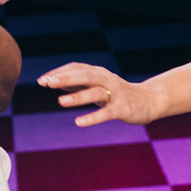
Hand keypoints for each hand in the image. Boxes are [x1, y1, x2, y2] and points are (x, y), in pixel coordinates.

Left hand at [38, 63, 157, 126]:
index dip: (59, 73)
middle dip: (65, 78)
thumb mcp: (97, 86)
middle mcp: (106, 79)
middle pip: (85, 75)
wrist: (148, 101)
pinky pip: (106, 113)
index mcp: (99, 73)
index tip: (42, 80)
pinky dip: (93, 117)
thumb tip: (54, 82)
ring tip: (60, 102)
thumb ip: (77, 84)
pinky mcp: (122, 108)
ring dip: (78, 96)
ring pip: (96, 92)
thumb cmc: (117, 93)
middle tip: (47, 83)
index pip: (77, 68)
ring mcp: (115, 93)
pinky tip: (79, 122)